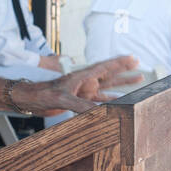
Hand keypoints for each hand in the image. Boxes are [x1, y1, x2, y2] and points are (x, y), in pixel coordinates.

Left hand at [19, 55, 141, 114]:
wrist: (31, 100)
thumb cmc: (43, 93)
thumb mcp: (63, 98)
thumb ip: (80, 105)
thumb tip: (99, 113)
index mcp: (82, 76)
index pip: (104, 67)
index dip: (119, 62)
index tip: (132, 57)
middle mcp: (85, 82)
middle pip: (110, 74)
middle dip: (124, 69)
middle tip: (139, 64)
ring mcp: (84, 91)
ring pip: (107, 86)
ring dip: (121, 84)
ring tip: (137, 79)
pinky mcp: (80, 100)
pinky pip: (99, 100)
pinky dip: (111, 100)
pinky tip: (120, 100)